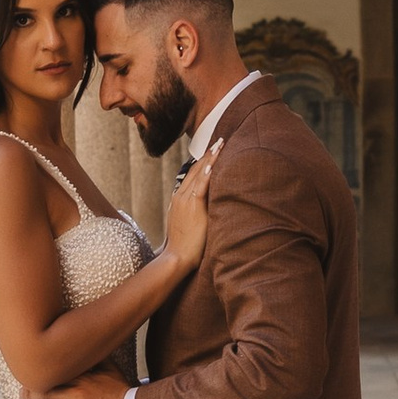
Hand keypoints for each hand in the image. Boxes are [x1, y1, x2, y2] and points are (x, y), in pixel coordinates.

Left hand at [27, 368, 131, 398]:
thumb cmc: (121, 389)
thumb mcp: (110, 368)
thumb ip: (96, 358)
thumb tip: (87, 344)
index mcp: (82, 377)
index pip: (54, 375)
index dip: (38, 377)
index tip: (29, 376)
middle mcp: (77, 392)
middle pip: (46, 392)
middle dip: (30, 393)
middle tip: (21, 393)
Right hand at [161, 143, 218, 275]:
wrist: (176, 257)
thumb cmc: (184, 247)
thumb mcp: (188, 226)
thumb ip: (195, 215)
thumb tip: (208, 210)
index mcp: (179, 200)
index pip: (192, 175)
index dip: (202, 162)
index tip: (212, 152)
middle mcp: (181, 196)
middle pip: (195, 169)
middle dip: (208, 154)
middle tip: (219, 141)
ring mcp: (185, 200)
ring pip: (198, 173)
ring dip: (210, 157)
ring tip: (221, 144)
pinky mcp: (192, 206)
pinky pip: (201, 184)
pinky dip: (207, 171)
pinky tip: (214, 161)